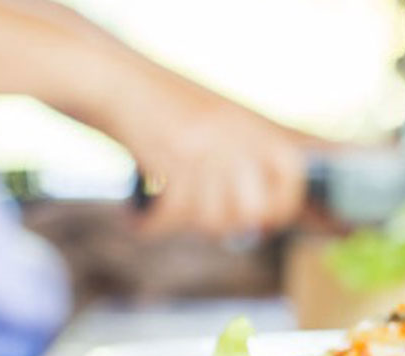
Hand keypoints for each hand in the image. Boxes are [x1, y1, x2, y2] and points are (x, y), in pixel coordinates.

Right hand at [104, 71, 306, 236]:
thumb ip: (248, 161)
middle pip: (250, 210)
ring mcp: (206, 146)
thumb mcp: (220, 122)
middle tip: (199, 218)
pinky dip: (152, 225)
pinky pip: (174, 215)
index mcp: (253, 124)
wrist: (113, 80)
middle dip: (225, 226)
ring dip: (184, 225)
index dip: (280, 206)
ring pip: (211, 218)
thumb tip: (270, 221)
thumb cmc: (164, 110)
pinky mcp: (173, 157)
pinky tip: (138, 219)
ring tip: (165, 211)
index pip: (291, 174)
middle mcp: (235, 133)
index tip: (260, 221)